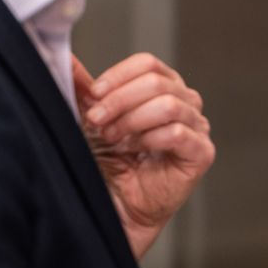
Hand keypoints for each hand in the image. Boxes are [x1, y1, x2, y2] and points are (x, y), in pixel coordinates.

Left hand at [74, 54, 214, 259]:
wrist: (114, 208)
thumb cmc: (108, 165)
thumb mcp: (91, 121)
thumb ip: (83, 90)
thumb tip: (67, 59)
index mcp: (163, 88)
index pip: (149, 64)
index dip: (119, 76)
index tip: (94, 94)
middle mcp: (185, 103)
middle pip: (157, 82)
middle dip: (120, 100)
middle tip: (97, 121)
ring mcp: (196, 128)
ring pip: (169, 104)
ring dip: (132, 120)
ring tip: (113, 138)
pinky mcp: (201, 153)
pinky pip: (178, 133)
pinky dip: (150, 138)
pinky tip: (135, 151)